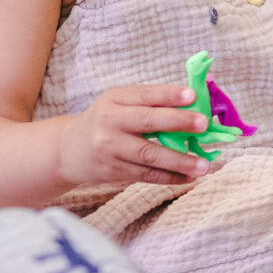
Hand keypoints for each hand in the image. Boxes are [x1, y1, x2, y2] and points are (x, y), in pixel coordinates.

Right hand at [55, 84, 213, 187]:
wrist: (68, 149)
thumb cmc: (106, 121)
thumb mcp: (120, 103)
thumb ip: (152, 102)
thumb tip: (195, 103)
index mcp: (114, 99)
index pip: (144, 95)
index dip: (168, 95)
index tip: (192, 96)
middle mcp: (109, 122)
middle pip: (147, 122)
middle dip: (178, 122)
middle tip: (204, 125)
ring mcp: (110, 148)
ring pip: (149, 154)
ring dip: (179, 161)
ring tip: (204, 165)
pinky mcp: (113, 171)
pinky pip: (146, 175)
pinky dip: (170, 177)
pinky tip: (190, 177)